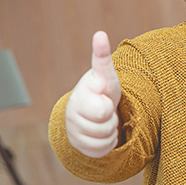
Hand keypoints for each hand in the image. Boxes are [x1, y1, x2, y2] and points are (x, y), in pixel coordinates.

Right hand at [65, 31, 122, 157]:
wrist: (91, 113)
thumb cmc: (101, 90)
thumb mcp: (105, 75)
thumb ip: (102, 59)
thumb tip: (100, 34)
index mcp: (82, 94)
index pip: (100, 107)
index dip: (105, 105)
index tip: (101, 91)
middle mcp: (73, 112)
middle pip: (106, 123)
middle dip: (111, 117)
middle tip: (106, 108)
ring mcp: (74, 130)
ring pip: (105, 137)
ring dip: (110, 130)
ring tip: (103, 119)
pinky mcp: (79, 147)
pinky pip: (102, 150)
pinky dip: (106, 144)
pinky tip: (101, 133)